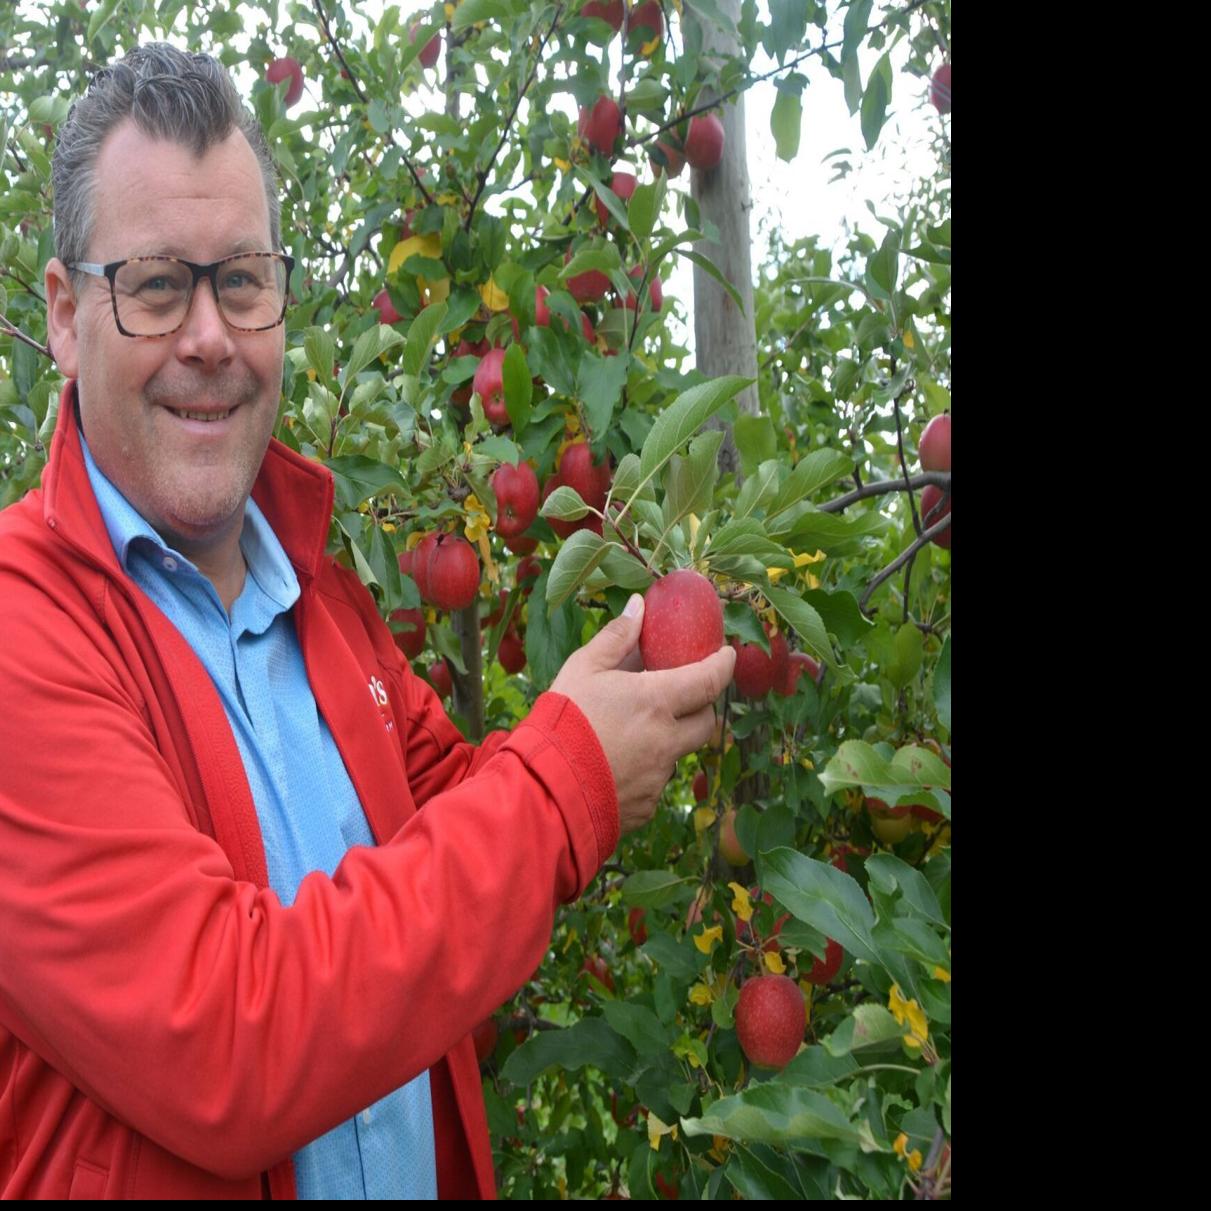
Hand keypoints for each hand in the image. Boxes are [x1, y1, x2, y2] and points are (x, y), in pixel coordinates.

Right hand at [550, 594, 735, 834]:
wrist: (542, 787)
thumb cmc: (561, 720)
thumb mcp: (583, 668)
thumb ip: (616, 637)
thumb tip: (638, 606)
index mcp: (656, 702)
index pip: (710, 680)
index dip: (723, 665)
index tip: (727, 655)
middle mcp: (667, 742)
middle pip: (706, 723)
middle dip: (700, 707)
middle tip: (683, 696)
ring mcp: (658, 778)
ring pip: (677, 754)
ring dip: (666, 740)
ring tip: (632, 732)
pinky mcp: (646, 807)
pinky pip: (655, 784)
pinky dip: (644, 770)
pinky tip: (615, 764)